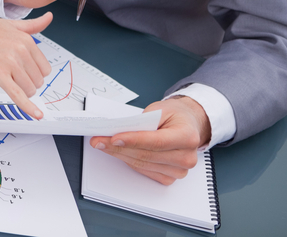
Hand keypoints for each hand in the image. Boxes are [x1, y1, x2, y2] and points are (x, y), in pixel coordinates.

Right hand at [0, 10, 53, 117]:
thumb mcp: (8, 24)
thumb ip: (31, 25)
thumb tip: (48, 18)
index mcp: (25, 39)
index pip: (44, 67)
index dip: (34, 73)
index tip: (25, 73)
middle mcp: (20, 50)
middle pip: (38, 80)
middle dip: (27, 82)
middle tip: (11, 75)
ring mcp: (10, 63)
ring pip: (29, 89)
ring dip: (21, 91)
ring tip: (6, 81)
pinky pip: (18, 95)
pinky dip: (28, 107)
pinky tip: (36, 114)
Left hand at [89, 96, 211, 184]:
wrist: (187, 124)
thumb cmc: (173, 116)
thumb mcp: (159, 109)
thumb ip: (142, 121)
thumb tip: (119, 131)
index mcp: (187, 136)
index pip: (157, 141)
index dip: (133, 140)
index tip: (114, 138)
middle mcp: (186, 156)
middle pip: (146, 154)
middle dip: (118, 147)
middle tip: (99, 140)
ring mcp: (179, 170)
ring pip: (142, 164)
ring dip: (119, 154)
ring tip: (102, 145)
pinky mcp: (170, 177)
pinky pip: (144, 171)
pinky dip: (129, 161)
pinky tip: (118, 153)